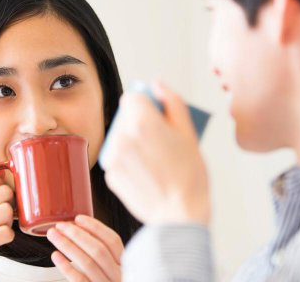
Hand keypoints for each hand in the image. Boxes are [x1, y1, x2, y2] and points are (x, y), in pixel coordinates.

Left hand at [47, 215, 123, 281]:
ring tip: (53, 236)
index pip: (113, 241)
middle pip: (98, 250)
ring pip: (87, 263)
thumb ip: (108, 256)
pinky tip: (56, 257)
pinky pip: (80, 281)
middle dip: (76, 234)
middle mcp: (119, 276)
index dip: (95, 227)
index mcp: (127, 265)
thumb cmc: (111, 281)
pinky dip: (67, 268)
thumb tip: (83, 231)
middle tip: (60, 226)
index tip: (78, 218)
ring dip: (68, 246)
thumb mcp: (117, 270)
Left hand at [101, 82, 210, 224]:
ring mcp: (113, 156)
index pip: (133, 97)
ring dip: (132, 142)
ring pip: (121, 137)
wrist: (178, 215)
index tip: (157, 116)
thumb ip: (172, 102)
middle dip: (139, 123)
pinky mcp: (110, 174)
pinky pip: (118, 158)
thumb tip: (157, 84)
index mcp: (143, 120)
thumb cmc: (189, 176)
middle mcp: (122, 135)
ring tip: (154, 160)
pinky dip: (129, 161)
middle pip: (126, 118)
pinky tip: (146, 172)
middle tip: (159, 142)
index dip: (147, 105)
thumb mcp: (189, 133)